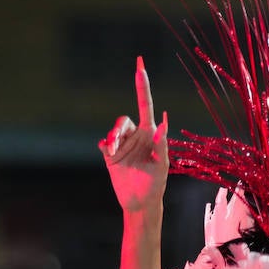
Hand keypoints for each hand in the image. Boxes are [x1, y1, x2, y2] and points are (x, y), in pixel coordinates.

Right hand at [99, 57, 169, 213]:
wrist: (140, 202)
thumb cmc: (156, 184)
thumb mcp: (161, 165)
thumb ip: (161, 144)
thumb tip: (164, 122)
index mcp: (150, 134)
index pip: (145, 105)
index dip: (142, 86)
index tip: (140, 65)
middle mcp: (135, 136)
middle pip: (122, 120)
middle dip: (118, 129)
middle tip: (115, 145)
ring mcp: (122, 145)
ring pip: (113, 131)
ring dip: (112, 138)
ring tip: (112, 151)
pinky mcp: (111, 155)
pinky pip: (104, 143)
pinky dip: (106, 145)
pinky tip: (109, 152)